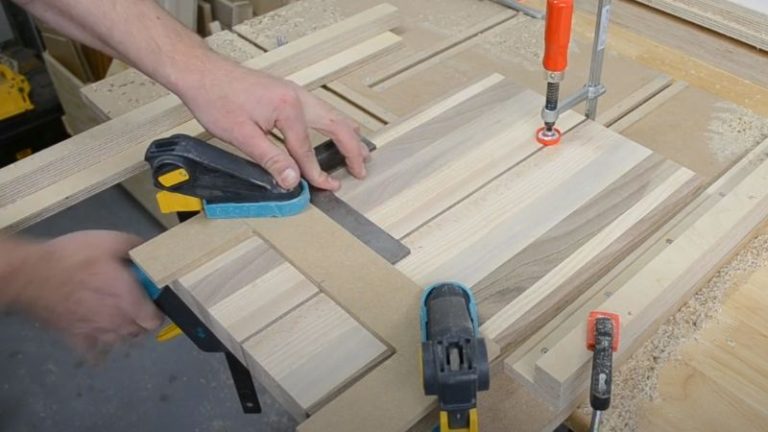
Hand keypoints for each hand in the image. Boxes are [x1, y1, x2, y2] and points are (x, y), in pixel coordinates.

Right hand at [13, 231, 162, 358]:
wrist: (32, 275)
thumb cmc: (75, 257)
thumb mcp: (111, 241)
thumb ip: (137, 249)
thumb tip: (151, 253)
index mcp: (130, 301)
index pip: (155, 320)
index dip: (157, 310)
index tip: (151, 298)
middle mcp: (117, 322)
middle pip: (139, 331)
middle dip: (140, 318)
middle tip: (132, 302)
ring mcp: (96, 333)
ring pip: (119, 341)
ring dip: (121, 330)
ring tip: (115, 314)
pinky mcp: (76, 338)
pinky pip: (94, 350)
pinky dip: (98, 343)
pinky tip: (96, 329)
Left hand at [179, 56, 368, 190]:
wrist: (200, 72)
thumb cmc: (216, 98)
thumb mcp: (242, 136)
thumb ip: (271, 159)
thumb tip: (293, 180)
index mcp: (288, 107)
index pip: (307, 149)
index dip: (316, 172)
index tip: (326, 187)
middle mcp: (297, 97)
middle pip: (335, 125)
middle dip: (352, 149)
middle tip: (362, 169)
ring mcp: (293, 93)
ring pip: (331, 115)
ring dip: (347, 135)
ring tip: (360, 152)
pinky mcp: (287, 94)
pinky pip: (320, 111)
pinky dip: (334, 124)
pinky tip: (336, 131)